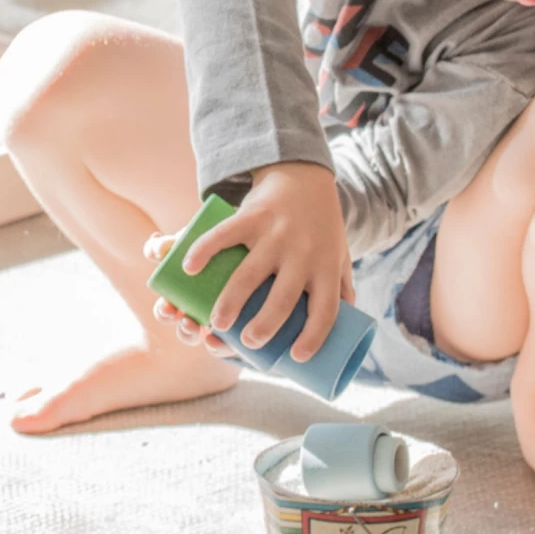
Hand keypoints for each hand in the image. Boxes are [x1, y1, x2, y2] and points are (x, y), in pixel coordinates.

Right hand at [149, 163, 354, 361]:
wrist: (303, 176)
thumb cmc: (320, 226)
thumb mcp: (340, 255)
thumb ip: (342, 288)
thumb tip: (346, 330)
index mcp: (327, 267)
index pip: (326, 310)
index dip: (313, 337)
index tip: (295, 357)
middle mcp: (303, 253)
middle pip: (283, 298)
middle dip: (263, 326)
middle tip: (248, 343)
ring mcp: (275, 234)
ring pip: (249, 274)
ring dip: (230, 303)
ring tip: (215, 324)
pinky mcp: (251, 216)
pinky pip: (224, 236)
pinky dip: (204, 251)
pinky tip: (189, 269)